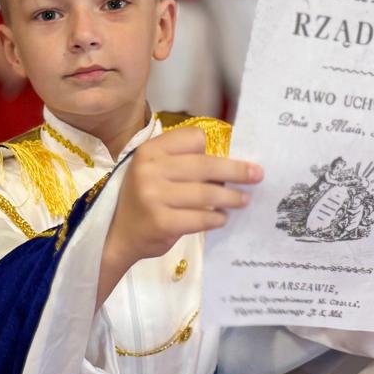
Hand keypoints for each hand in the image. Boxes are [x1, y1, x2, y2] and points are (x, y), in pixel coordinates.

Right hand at [97, 127, 261, 304]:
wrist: (116, 235)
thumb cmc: (141, 200)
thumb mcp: (152, 171)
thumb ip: (181, 163)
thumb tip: (228, 164)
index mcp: (150, 151)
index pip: (193, 138)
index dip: (210, 148)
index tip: (223, 157)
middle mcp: (150, 169)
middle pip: (206, 165)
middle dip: (236, 171)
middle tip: (257, 175)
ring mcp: (154, 196)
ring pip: (207, 193)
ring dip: (231, 197)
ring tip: (243, 200)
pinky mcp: (162, 222)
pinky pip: (201, 218)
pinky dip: (217, 218)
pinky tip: (222, 218)